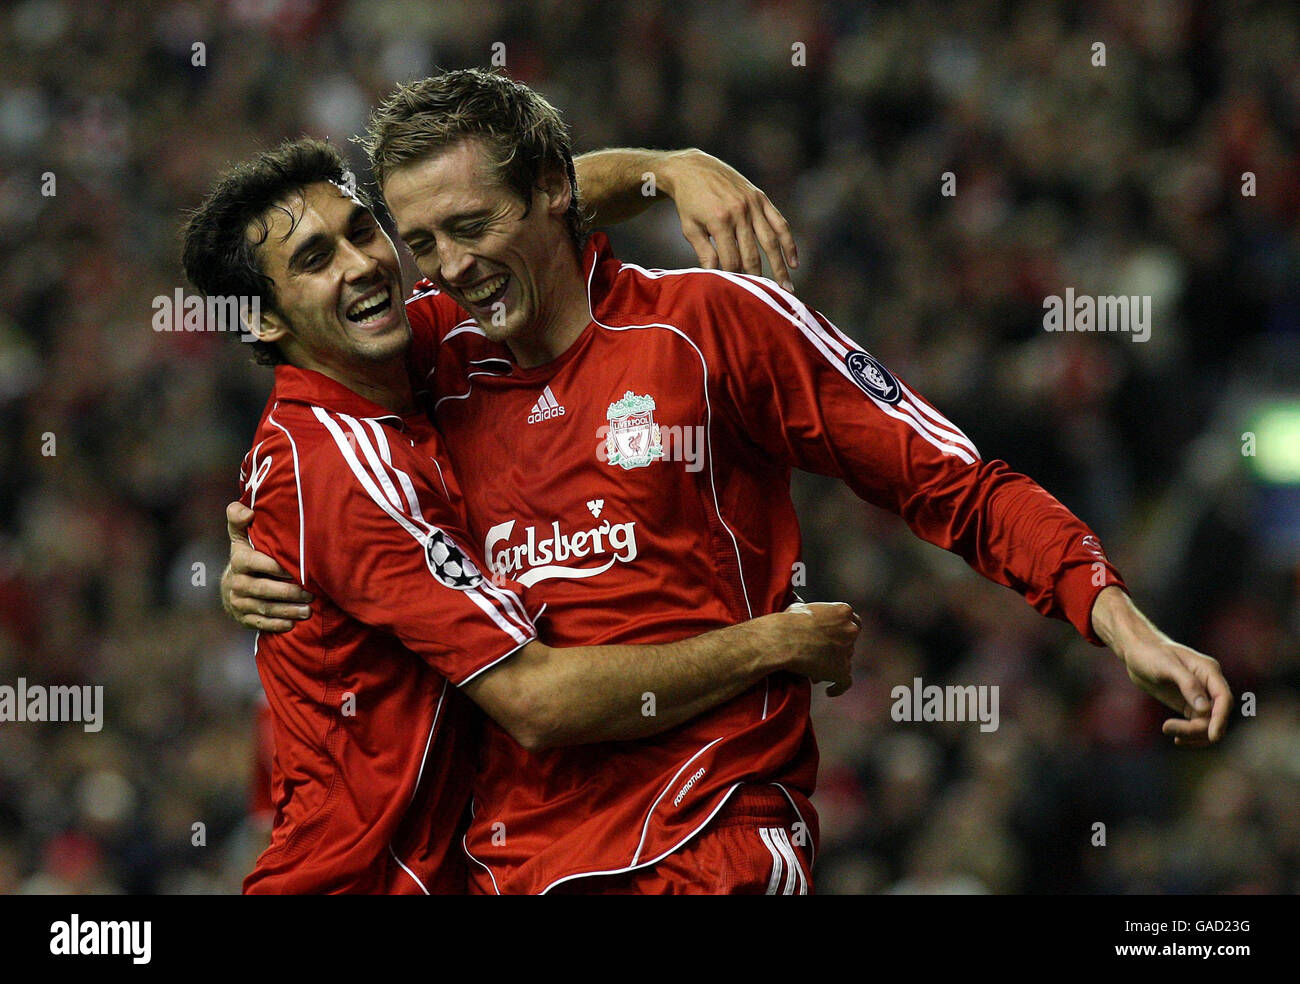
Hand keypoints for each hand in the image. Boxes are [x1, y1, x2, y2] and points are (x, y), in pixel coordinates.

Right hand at [222, 501, 312, 632]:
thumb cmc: (247, 554)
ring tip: (308, 611)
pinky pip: (260, 623)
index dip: (276, 567)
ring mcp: (239, 602)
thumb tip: (249, 512)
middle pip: (263, 589)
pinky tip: (293, 624)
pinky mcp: (243, 618)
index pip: (256, 563)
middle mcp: (237, 583)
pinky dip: (277, 625)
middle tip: (311, 595)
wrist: (232, 583)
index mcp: (239, 561)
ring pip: (264, 608)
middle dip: (288, 593)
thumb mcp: (241, 534)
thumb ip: (240, 518)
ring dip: (287, 611)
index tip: (296, 570)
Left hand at [658, 149, 798, 290]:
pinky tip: (795, 263)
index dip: (735, 278)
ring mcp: (753, 204)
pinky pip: (779, 223)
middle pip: (752, 254)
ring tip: (787, 288)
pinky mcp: (760, 198)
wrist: (693, 168)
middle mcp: (740, 212)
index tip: (740, 294)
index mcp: (720, 221)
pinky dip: (789, 243)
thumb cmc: (688, 203)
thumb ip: (705, 253)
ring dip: (780, 267)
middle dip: (758, 278)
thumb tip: (717, 278)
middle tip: (767, 299)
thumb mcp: (690, 228)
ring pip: (771, 241)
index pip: (731, 259)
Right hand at [763, 601, 859, 696]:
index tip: (835, 638)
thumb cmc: (787, 622)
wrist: (781, 640)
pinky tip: (829, 691)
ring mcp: (847, 651)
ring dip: (831, 667)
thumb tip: (804, 611)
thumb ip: (812, 612)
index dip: (844, 632)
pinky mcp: (841, 670)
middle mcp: (850, 630)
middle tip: (818, 656)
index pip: (853, 622)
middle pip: (848, 643)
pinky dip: (838, 687)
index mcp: (843, 612)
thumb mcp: (801, 608)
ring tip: (812, 673)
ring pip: (844, 662)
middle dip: (835, 650)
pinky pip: (845, 682)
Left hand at [1091, 586, 1231, 745]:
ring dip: (1192, 733)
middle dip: (1199, 728)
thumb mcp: (1167, 666)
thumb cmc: (1150, 654)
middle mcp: (1209, 685)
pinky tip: (1176, 738)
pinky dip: (1190, 734)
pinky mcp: (1189, 705)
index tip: (1212, 736)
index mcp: (1209, 671)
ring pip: (1208, 724)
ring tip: (1167, 729)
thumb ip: (1188, 685)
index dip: (1221, 719)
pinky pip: (1198, 724)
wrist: (1136, 652)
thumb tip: (1205, 709)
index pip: (1224, 699)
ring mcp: (1201, 696)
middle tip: (1168, 728)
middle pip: (1217, 715)